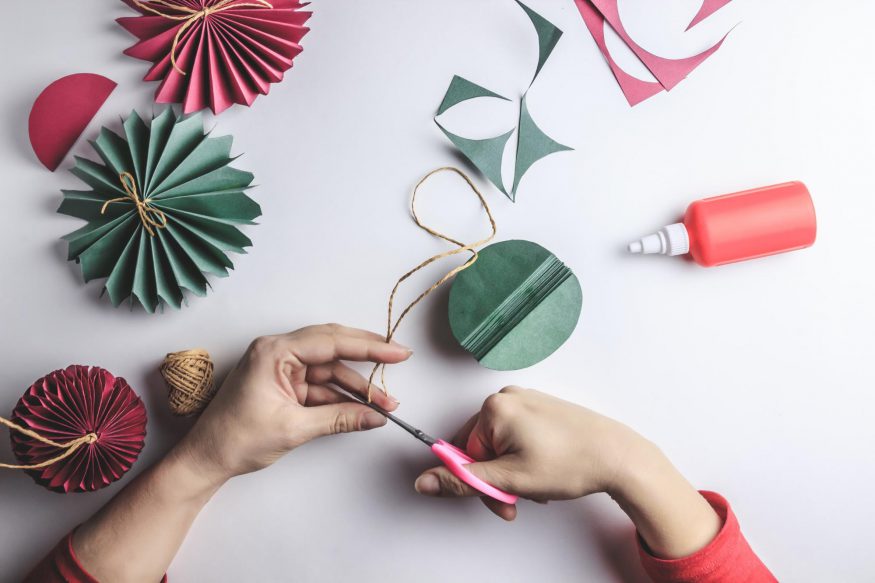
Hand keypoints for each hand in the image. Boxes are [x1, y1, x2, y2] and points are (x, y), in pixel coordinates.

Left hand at [177, 324, 411, 481]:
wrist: (206, 459)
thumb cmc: (235, 439)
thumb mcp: (294, 429)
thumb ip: (339, 419)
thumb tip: (375, 416)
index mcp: (274, 351)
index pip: (330, 341)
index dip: (368, 346)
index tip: (396, 351)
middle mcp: (278, 352)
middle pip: (333, 346)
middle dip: (367, 357)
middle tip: (399, 358)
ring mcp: (282, 368)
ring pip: (330, 368)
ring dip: (357, 385)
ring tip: (386, 402)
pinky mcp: (285, 384)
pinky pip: (321, 384)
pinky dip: (341, 397)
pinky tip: (363, 408)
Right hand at [413, 387, 649, 519]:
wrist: (618, 456)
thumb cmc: (572, 462)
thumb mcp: (510, 479)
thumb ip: (462, 481)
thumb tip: (425, 482)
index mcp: (494, 408)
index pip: (462, 451)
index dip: (478, 483)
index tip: (500, 497)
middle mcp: (507, 397)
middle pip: (480, 448)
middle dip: (497, 479)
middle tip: (520, 498)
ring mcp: (526, 400)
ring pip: (500, 445)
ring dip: (512, 471)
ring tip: (538, 483)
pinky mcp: (541, 408)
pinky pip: (517, 436)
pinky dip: (524, 458)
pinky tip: (543, 468)